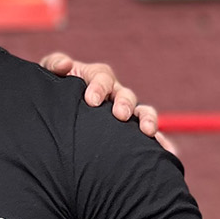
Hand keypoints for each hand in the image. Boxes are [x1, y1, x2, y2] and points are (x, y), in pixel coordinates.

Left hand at [39, 52, 176, 154]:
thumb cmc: (54, 92)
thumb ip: (54, 65)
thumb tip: (66, 64)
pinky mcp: (131, 132)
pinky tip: (170, 154)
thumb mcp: (49, 77)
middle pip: (126, 94)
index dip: (98, 87)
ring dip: (147, 120)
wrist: (56, 115)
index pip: (101, 78)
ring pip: (142, 112)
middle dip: (124, 103)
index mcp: (96, 78)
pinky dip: (162, 142)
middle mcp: (114, 93)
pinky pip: (150, 136)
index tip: (91, 101)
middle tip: (119, 114)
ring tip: (148, 131)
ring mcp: (125, 112)